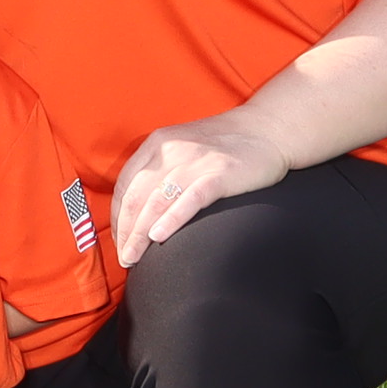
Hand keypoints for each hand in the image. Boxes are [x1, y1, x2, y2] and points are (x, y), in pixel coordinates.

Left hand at [110, 116, 287, 251]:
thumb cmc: (225, 146)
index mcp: (157, 144)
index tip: (119, 240)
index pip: (125, 185)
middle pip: (136, 196)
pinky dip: (171, 219)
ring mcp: (195, 161)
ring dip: (141, 233)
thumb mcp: (183, 149)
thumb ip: (161, 171)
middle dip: (126, 231)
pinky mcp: (220, 173)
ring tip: (134, 258)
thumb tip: (139, 211)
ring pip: (157, 201)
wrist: (268, 129)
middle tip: (124, 258)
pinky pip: (190, 199)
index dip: (118, 216)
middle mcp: (171, 150)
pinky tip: (159, 237)